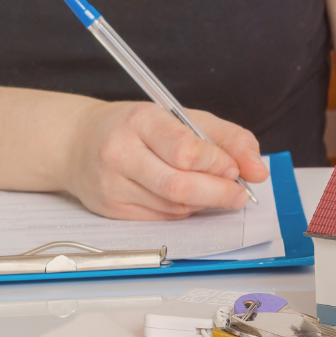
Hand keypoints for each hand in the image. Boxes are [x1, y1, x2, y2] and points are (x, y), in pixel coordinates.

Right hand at [62, 101, 268, 219]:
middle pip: (179, 186)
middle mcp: (120, 152)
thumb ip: (228, 139)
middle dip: (219, 193)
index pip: (185, 151)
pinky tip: (186, 198)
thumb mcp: (184, 118)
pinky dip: (183, 211)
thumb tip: (259, 170)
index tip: (235, 168)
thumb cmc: (138, 127)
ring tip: (213, 191)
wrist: (77, 142)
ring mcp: (112, 184)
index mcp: (140, 120)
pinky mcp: (111, 209)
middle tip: (239, 194)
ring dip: (203, 203)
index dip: (218, 164)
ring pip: (173, 207)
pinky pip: (161, 218)